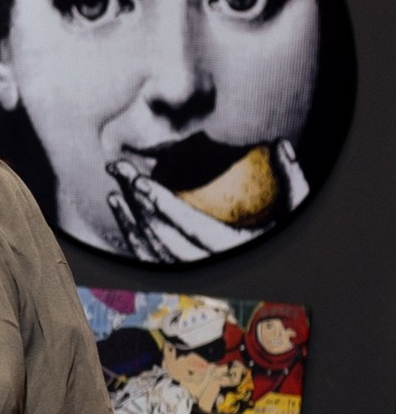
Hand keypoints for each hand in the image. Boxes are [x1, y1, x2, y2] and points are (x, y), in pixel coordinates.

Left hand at [106, 140, 305, 263]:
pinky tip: (118, 204)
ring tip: (116, 183)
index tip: (141, 181)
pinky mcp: (176, 269)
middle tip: (119, 169)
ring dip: (128, 214)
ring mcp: (188, 270)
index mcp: (230, 248)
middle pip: (161, 234)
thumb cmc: (282, 226)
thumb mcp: (296, 207)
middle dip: (136, 200)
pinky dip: (128, 230)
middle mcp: (205, 264)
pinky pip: (145, 253)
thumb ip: (293, 178)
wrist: (273, 266)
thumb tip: (280, 144)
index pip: (189, 226)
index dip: (163, 205)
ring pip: (149, 247)